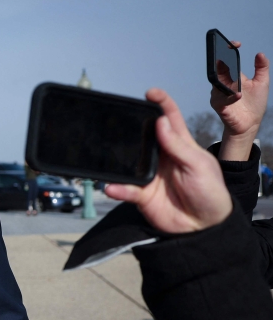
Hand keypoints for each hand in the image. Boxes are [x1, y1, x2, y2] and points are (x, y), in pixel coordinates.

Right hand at [105, 88, 231, 233]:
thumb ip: (178, 146)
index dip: (161, 103)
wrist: (204, 226)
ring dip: (118, 159)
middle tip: (120, 121)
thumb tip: (160, 122)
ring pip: (128, 162)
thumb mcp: (199, 166)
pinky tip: (112, 188)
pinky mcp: (141, 195)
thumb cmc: (210, 191)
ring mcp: (150, 175)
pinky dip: (117, 189)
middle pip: (143, 136)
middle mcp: (162, 157)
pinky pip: (125, 189)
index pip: (169, 118)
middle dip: (132, 127)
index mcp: (180, 145)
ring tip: (109, 154)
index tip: (150, 93)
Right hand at [210, 43, 268, 159]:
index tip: (236, 44)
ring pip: (217, 84)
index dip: (228, 50)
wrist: (251, 123)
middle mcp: (223, 84)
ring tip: (234, 78)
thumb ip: (262, 68)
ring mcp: (219, 95)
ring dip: (225, 81)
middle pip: (217, 69)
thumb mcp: (262, 82)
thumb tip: (260, 53)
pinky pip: (221, 100)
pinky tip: (238, 95)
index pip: (226, 61)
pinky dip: (229, 97)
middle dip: (220, 60)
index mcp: (232, 77)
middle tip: (226, 53)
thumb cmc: (255, 104)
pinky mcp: (219, 106)